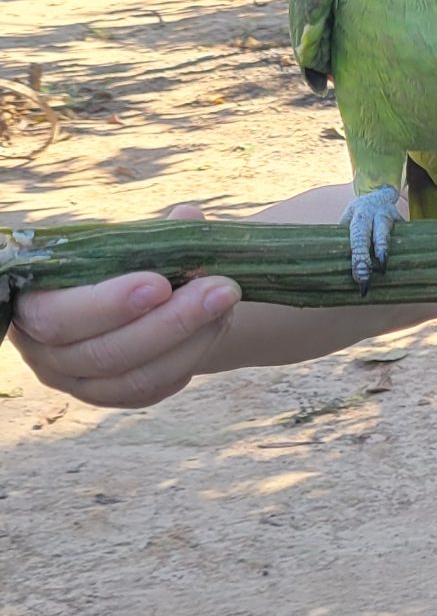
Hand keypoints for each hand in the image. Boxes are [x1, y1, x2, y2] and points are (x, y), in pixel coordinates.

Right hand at [9, 202, 240, 410]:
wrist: (129, 298)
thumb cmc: (112, 262)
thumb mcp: (121, 242)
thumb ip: (149, 233)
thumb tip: (188, 218)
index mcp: (31, 305)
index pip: (60, 317)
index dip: (108, 305)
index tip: (161, 283)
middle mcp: (45, 353)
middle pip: (104, 353)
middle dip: (169, 322)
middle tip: (221, 289)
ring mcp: (77, 383)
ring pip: (135, 378)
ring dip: (190, 341)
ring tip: (227, 303)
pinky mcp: (111, 398)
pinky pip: (152, 390)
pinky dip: (188, 359)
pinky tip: (214, 328)